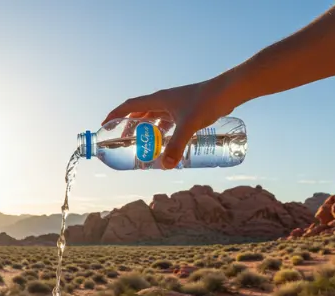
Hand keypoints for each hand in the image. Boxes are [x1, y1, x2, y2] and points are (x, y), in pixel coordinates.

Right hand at [102, 76, 236, 168]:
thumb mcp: (189, 125)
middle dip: (129, 127)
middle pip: (140, 112)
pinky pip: (167, 120)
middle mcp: (164, 100)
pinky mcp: (186, 109)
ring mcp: (175, 104)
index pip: (130, 105)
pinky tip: (167, 141)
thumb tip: (167, 166)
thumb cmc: (208, 101)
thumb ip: (177, 145)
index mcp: (158, 99)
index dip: (115, 114)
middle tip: (124, 142)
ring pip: (154, 117)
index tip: (105, 125)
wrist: (229, 91)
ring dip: (146, 129)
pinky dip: (163, 130)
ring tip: (143, 145)